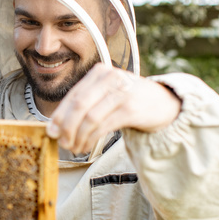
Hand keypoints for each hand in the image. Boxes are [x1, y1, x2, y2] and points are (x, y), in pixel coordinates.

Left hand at [46, 63, 180, 154]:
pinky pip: (103, 126)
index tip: (51, 131)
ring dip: (78, 136)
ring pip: (89, 118)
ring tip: (74, 147)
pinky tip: (86, 146)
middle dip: (66, 127)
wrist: (166, 103)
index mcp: (100, 72)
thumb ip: (87, 103)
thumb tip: (57, 124)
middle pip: (78, 105)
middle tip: (62, 142)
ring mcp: (122, 92)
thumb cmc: (132, 100)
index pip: (73, 95)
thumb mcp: (108, 93)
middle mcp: (110, 78)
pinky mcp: (131, 109)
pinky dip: (90, 139)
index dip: (59, 115)